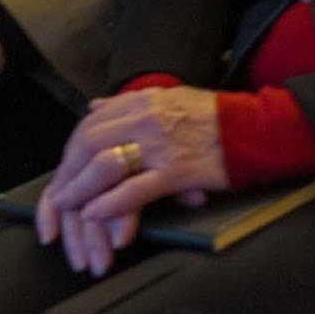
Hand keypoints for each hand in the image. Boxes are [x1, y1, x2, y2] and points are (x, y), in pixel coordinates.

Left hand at [34, 84, 231, 275]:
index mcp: (142, 99)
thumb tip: (94, 107)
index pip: (91, 124)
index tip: (62, 172)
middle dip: (67, 172)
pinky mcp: (177, 170)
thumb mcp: (168, 99)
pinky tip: (94, 214)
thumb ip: (128, 104)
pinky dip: (110, 203)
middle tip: (57, 196)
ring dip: (80, 189)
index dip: (70, 151)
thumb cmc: (214, 119)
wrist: (257, 129)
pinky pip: (134, 189)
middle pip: (89, 143)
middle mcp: (146, 117)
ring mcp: (160, 143)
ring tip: (68, 208)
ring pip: (104, 165)